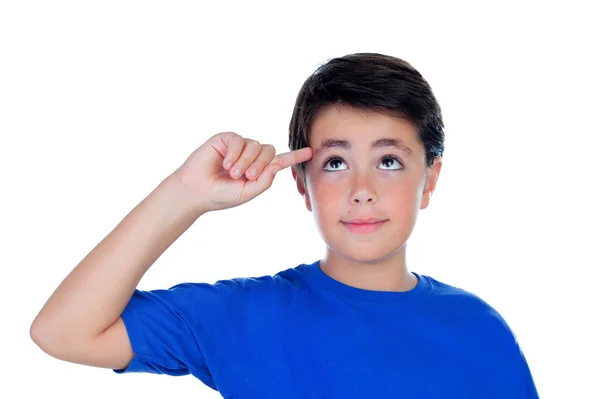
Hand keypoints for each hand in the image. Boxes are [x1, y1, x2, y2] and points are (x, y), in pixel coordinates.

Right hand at [172, 132, 311, 213]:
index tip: (310, 151)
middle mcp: (250, 156)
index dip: (295, 156)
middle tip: (246, 177)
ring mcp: (238, 146)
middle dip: (260, 164)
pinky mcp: (226, 139)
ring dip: (245, 161)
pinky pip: (239, 139)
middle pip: (269, 151)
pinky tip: (225, 163)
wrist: (196, 191)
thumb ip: (264, 181)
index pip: (280, 160)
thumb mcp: (247, 192)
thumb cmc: (220, 195)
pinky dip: (235, 152)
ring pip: (255, 145)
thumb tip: (276, 165)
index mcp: (258, 170)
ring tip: (232, 173)